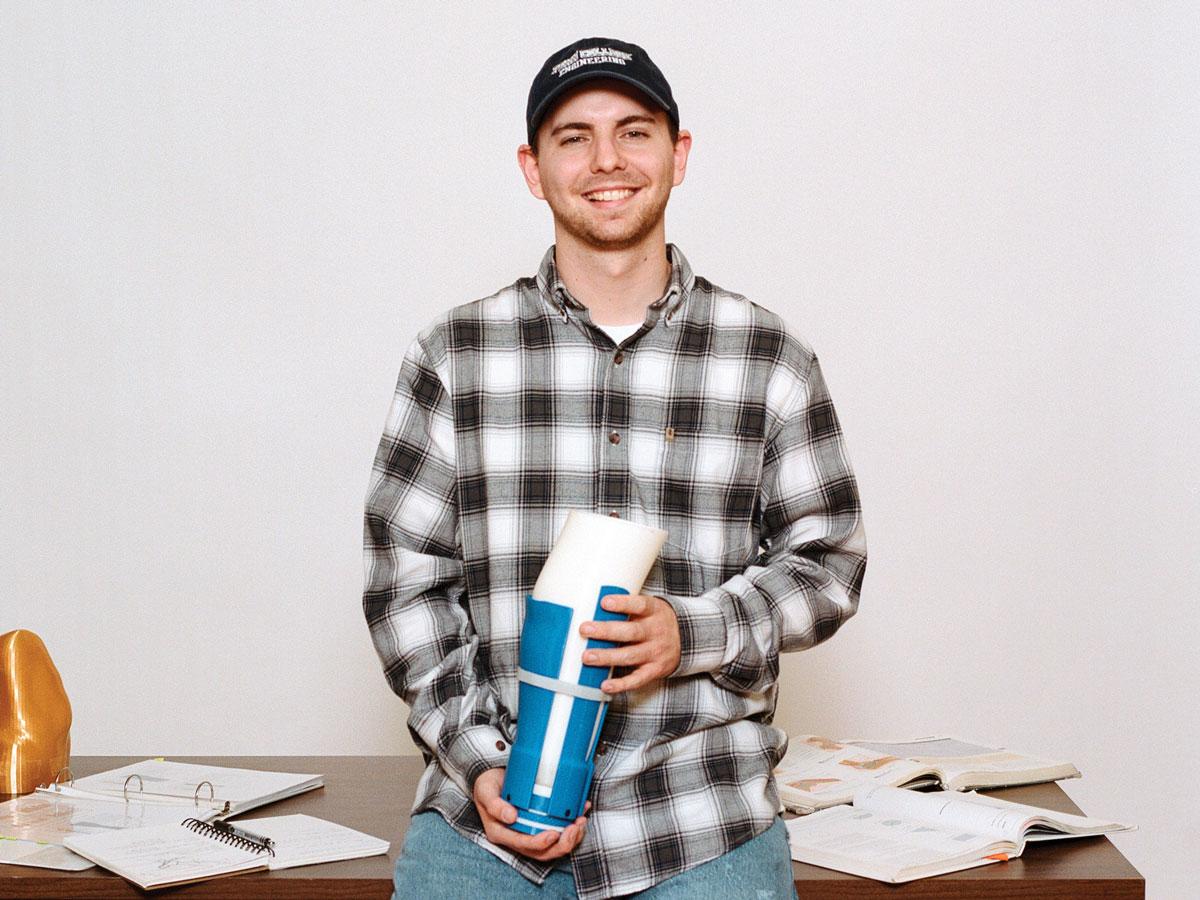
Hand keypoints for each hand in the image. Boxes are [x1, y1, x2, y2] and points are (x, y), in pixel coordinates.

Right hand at [471, 768, 588, 860]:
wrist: (491, 778)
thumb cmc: (487, 785)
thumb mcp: (485, 791)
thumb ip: (495, 804)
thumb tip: (510, 817)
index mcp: (502, 833)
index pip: (523, 845)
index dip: (540, 843)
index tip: (554, 834)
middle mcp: (516, 837)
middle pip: (542, 852)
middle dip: (563, 844)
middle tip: (575, 827)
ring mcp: (528, 832)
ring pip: (553, 846)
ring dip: (571, 838)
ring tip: (581, 822)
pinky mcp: (538, 824)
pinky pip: (558, 832)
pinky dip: (572, 827)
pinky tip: (581, 813)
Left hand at [580, 593, 680, 692]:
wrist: (687, 638)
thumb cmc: (657, 620)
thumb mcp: (649, 607)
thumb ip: (628, 608)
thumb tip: (594, 608)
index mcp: (654, 611)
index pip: (639, 605)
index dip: (622, 604)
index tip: (604, 602)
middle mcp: (656, 631)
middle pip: (631, 632)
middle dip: (606, 631)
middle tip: (585, 629)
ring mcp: (655, 652)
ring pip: (630, 656)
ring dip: (607, 657)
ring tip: (587, 657)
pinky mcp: (654, 670)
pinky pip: (637, 679)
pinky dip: (621, 684)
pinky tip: (605, 685)